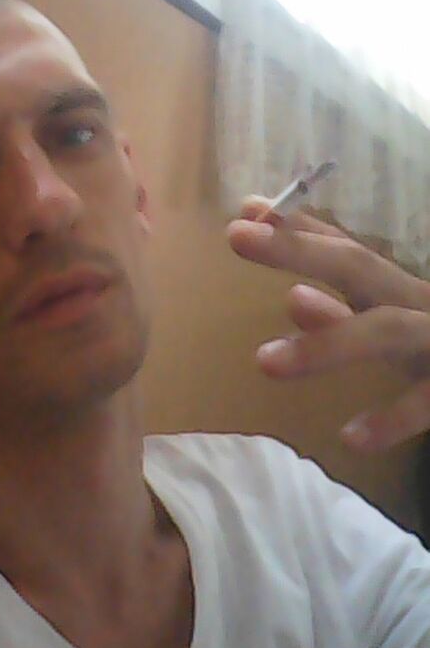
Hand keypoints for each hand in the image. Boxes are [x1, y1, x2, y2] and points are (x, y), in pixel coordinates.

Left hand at [227, 197, 429, 451]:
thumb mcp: (389, 327)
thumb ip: (341, 315)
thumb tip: (293, 296)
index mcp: (396, 289)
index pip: (343, 247)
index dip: (296, 228)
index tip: (246, 209)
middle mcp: (419, 302)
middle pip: (359, 266)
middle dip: (298, 250)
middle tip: (236, 235)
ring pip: (387, 329)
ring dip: (326, 342)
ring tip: (264, 362)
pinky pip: (425, 400)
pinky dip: (391, 417)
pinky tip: (350, 437)